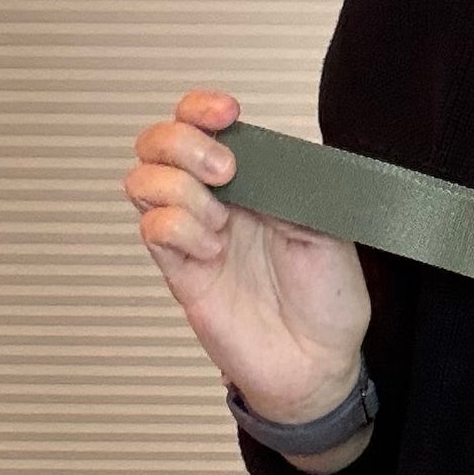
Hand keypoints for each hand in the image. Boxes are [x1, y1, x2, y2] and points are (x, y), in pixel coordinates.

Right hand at [123, 88, 371, 422]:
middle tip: (223, 171)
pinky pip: (152, 230)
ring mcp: (196, 235)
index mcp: (256, 182)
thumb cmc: (330, 302)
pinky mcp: (181, 272)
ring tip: (220, 218)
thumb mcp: (330, 233)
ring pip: (143, 181)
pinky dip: (177, 228)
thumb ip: (290, 191)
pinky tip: (212, 248)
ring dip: (177, 187)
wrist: (320, 365)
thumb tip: (257, 163)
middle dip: (182, 143)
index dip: (202, 109)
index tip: (227, 113)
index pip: (206, 125)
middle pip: (159, 144)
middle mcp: (219, 203)